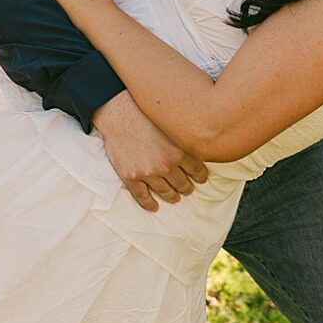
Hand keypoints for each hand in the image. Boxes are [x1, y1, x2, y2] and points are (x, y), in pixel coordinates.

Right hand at [91, 91, 209, 212]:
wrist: (120, 115)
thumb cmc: (147, 114)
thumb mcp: (174, 124)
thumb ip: (186, 138)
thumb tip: (202, 142)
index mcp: (181, 151)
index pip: (197, 170)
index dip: (201, 177)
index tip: (202, 180)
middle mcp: (167, 165)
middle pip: (182, 183)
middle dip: (187, 188)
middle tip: (189, 190)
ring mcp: (148, 173)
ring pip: (165, 191)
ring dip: (171, 196)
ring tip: (175, 198)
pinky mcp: (131, 177)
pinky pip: (142, 196)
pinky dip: (149, 204)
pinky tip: (154, 208)